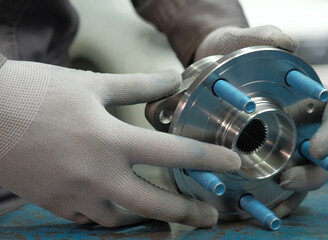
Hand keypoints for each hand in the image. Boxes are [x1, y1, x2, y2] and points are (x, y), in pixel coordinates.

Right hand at [0, 60, 240, 227]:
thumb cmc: (37, 94)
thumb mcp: (92, 84)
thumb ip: (138, 85)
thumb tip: (172, 79)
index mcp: (110, 140)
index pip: (173, 154)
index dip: (209, 158)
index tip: (232, 163)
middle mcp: (98, 174)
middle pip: (154, 205)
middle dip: (187, 214)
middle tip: (209, 218)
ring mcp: (76, 195)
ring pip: (121, 218)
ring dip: (145, 217)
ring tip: (161, 213)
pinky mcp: (57, 205)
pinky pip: (91, 217)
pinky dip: (108, 213)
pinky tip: (113, 202)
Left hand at [194, 25, 327, 216]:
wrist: (208, 62)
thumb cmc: (232, 49)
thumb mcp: (244, 38)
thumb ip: (266, 36)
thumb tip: (290, 44)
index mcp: (304, 96)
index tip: (314, 148)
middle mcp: (298, 121)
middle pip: (324, 153)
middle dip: (314, 173)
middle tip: (287, 179)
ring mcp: (282, 139)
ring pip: (303, 171)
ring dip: (296, 190)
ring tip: (274, 199)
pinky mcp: (262, 153)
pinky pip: (274, 178)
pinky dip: (272, 196)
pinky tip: (261, 208)